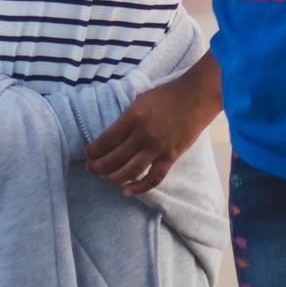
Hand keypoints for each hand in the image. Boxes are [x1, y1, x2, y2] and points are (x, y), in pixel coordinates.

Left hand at [83, 68, 219, 195]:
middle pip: (113, 159)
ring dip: (113, 178)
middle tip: (91, 168)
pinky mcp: (171, 156)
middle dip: (97, 167)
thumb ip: (126, 117)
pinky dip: (139, 188)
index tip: (88, 154)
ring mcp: (158, 147)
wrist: (197, 96)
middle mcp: (142, 134)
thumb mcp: (140, 99)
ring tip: (107, 178)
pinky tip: (127, 191)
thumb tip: (110, 134)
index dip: (92, 151)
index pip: (105, 141)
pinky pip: (153, 178)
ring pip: (129, 172)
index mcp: (132, 117)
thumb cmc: (168, 94)